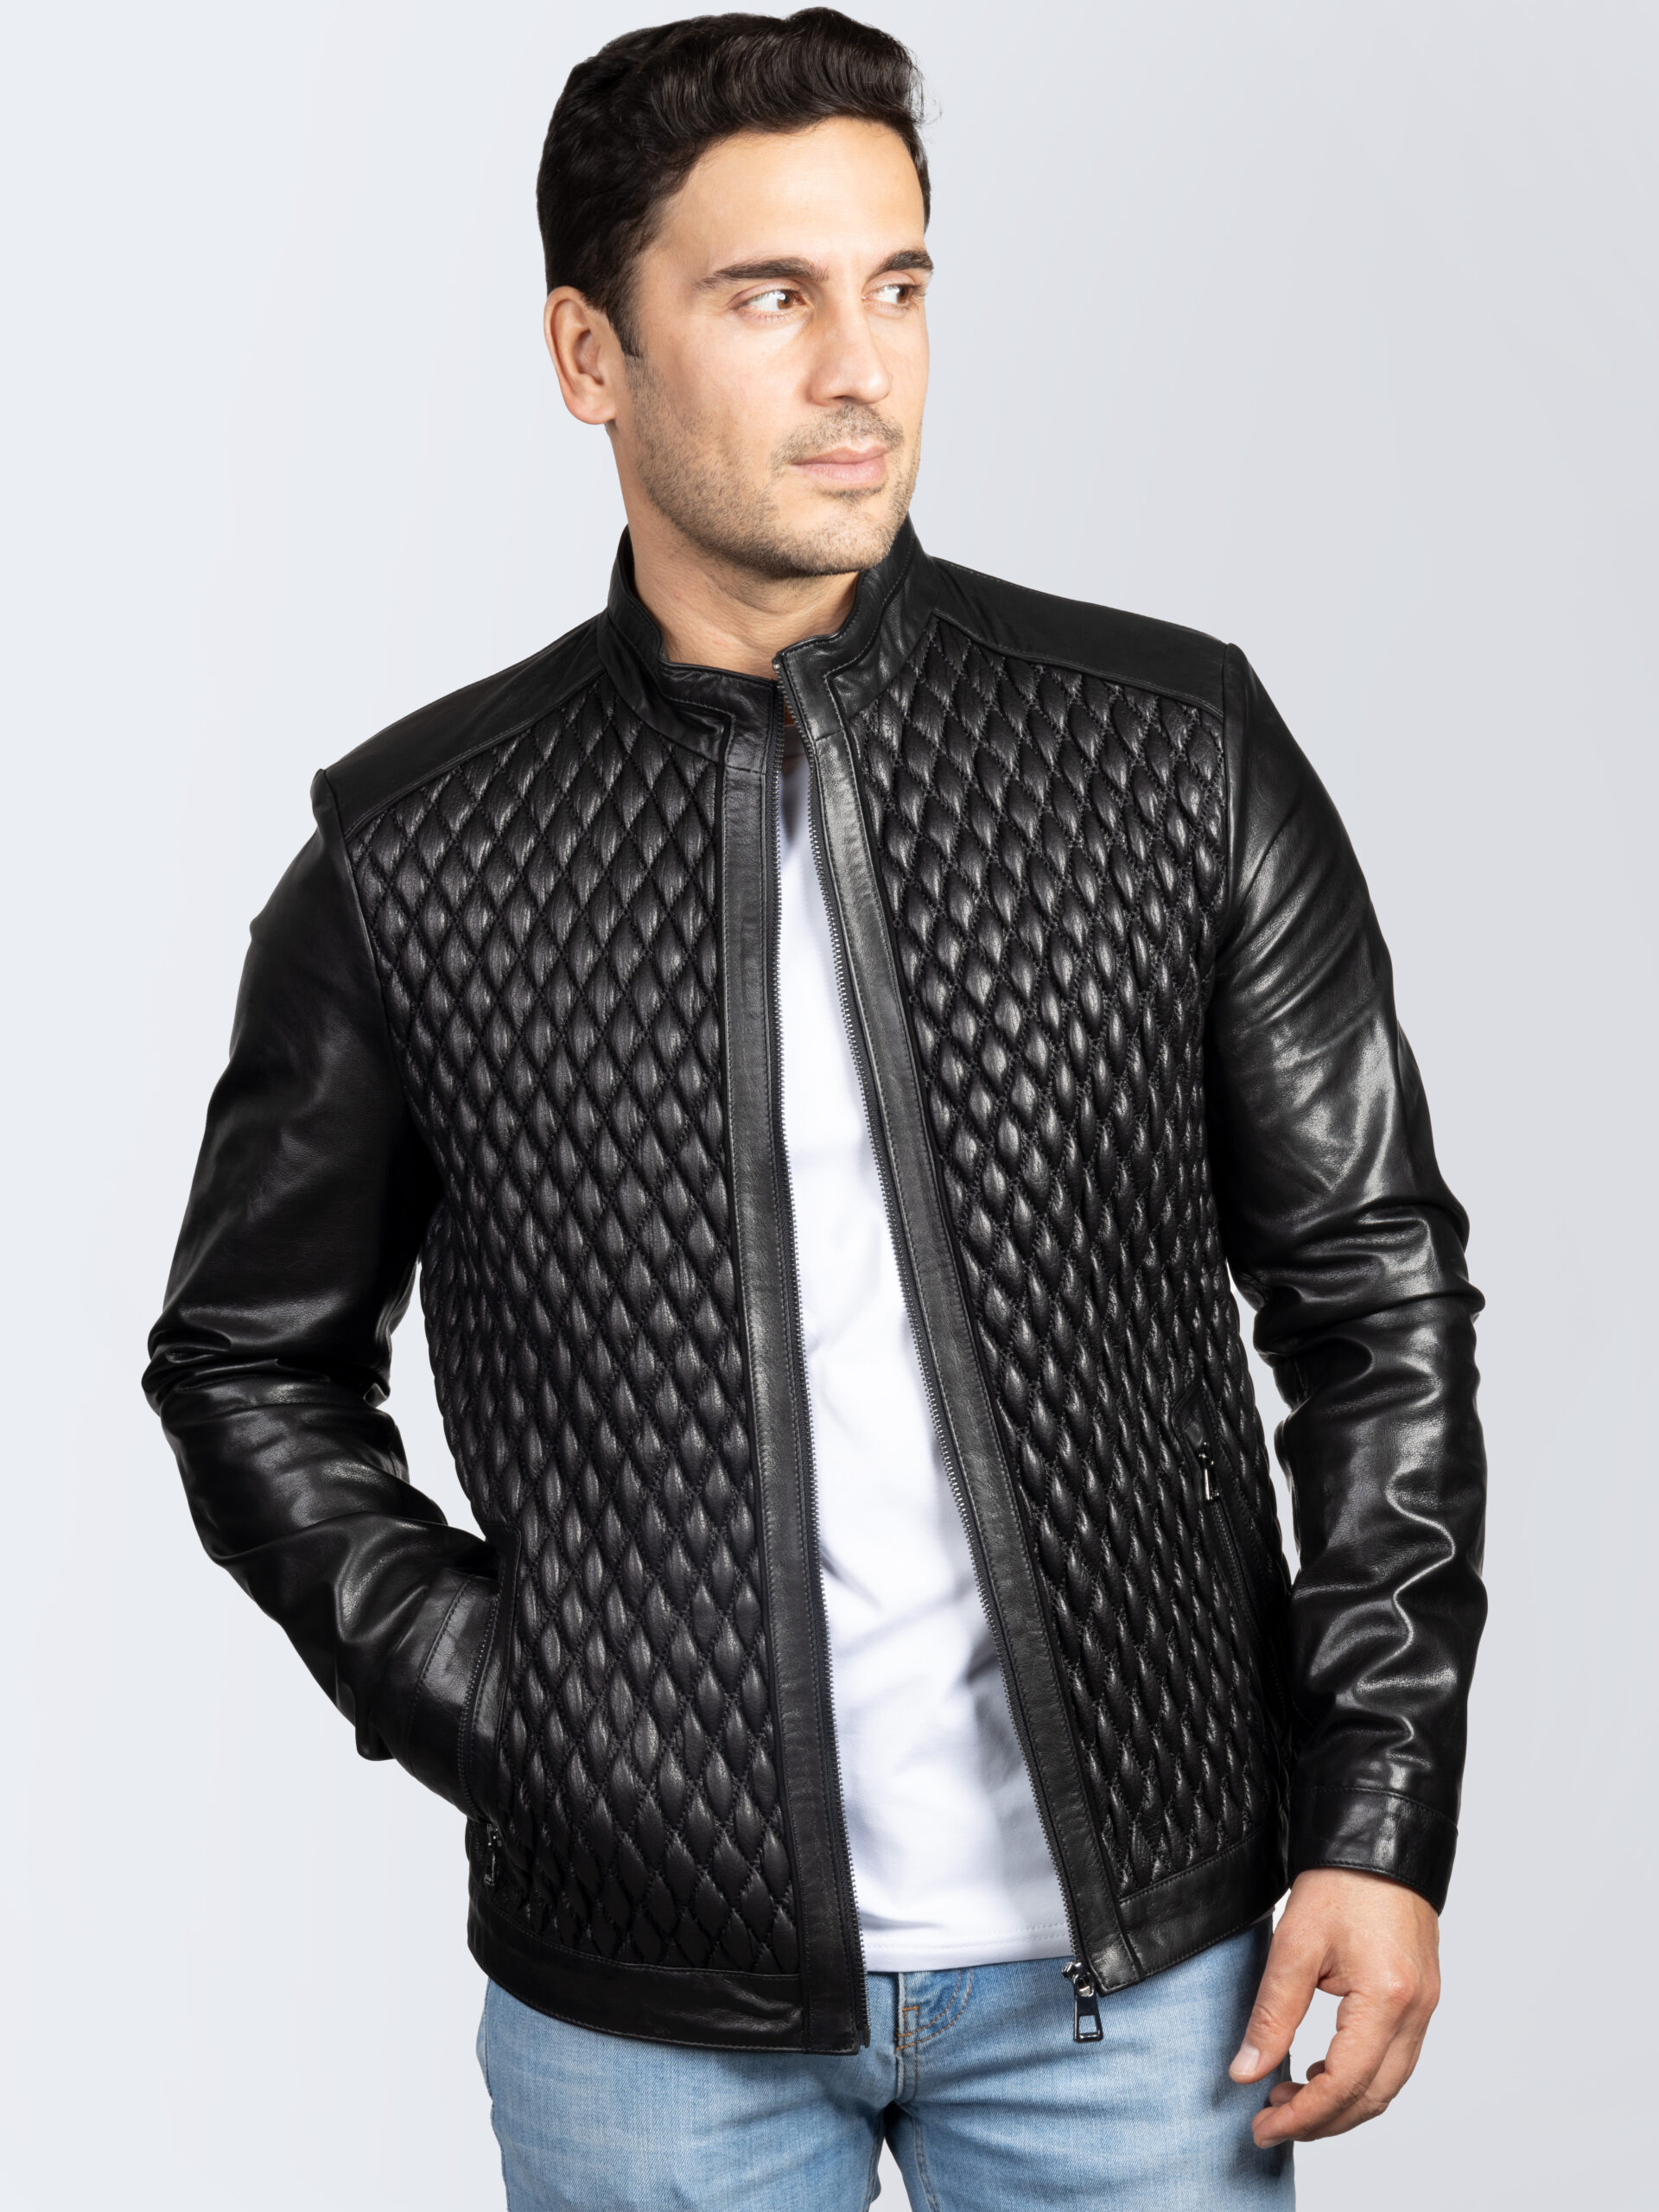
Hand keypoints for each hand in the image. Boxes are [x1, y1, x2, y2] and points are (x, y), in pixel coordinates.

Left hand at [1229, 1867, 1440, 2146]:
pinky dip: (1358, 2078)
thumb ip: (1272, 2014)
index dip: (1301, 2117)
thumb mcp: (1294, 1945)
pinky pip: (1394, 2059)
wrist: (1378, 1843)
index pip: (1344, 2085)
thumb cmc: (1340, 1882)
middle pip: (1372, 2097)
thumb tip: (1246, 2071)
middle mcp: (1417, 2011)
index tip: (1262, 2128)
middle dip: (1321, 2122)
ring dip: (1340, 2104)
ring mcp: (1425, 2007)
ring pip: (1387, 2085)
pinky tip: (1320, 2071)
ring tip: (1287, 2100)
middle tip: (1270, 2123)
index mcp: (1387, 1999)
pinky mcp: (1421, 1999)